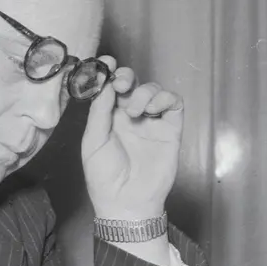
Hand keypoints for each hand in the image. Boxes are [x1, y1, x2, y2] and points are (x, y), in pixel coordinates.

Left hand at [81, 57, 183, 220]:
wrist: (126, 203)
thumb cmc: (104, 178)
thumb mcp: (93, 143)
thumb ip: (99, 112)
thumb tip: (106, 85)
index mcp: (109, 118)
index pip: (112, 88)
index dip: (110, 72)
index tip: (107, 62)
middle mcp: (131, 116)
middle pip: (133, 83)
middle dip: (127, 77)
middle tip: (122, 84)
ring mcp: (152, 122)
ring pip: (153, 90)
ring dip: (144, 92)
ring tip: (136, 111)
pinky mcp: (170, 130)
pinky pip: (173, 103)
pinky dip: (164, 98)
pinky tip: (152, 110)